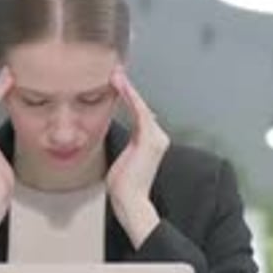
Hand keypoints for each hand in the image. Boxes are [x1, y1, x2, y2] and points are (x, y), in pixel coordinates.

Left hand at [107, 67, 169, 246]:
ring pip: (140, 105)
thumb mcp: (123, 159)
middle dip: (127, 88)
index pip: (139, 113)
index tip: (116, 82)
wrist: (130, 201)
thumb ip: (125, 146)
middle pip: (141, 106)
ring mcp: (156, 137)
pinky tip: (120, 85)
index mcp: (150, 141)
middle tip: (115, 70)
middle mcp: (157, 137)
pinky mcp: (151, 139)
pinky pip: (139, 111)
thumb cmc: (123, 186)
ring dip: (127, 88)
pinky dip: (130, 97)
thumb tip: (117, 138)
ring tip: (115, 73)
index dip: (128, 96)